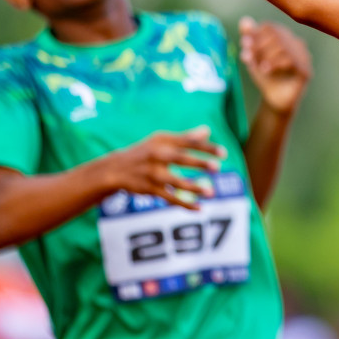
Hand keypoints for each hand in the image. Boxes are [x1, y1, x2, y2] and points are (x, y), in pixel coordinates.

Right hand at [101, 127, 225, 209]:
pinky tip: (199, 208)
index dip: (206, 147)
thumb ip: (185, 137)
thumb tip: (207, 130)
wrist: (115, 169)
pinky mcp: (149, 189)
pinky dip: (184, 204)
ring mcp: (152, 173)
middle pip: (180, 158)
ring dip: (192, 188)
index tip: (223, 153)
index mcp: (162, 141)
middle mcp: (157, 156)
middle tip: (217, 167)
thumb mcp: (161, 141)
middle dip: (198, 163)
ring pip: (174, 182)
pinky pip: (169, 198)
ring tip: (211, 193)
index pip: (187, 142)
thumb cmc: (145, 152)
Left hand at [240, 17, 312, 112]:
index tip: (244, 45)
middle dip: (259, 46)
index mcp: (286, 38)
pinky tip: (265, 70)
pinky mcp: (305, 71)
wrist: (274, 99)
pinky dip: (275, 64)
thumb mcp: (254, 57)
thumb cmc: (266, 76)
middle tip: (247, 57)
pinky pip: (291, 61)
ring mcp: (304, 58)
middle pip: (277, 35)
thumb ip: (249, 39)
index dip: (255, 34)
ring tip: (257, 66)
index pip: (271, 28)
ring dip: (265, 56)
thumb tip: (244, 20)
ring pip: (284, 47)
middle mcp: (297, 45)